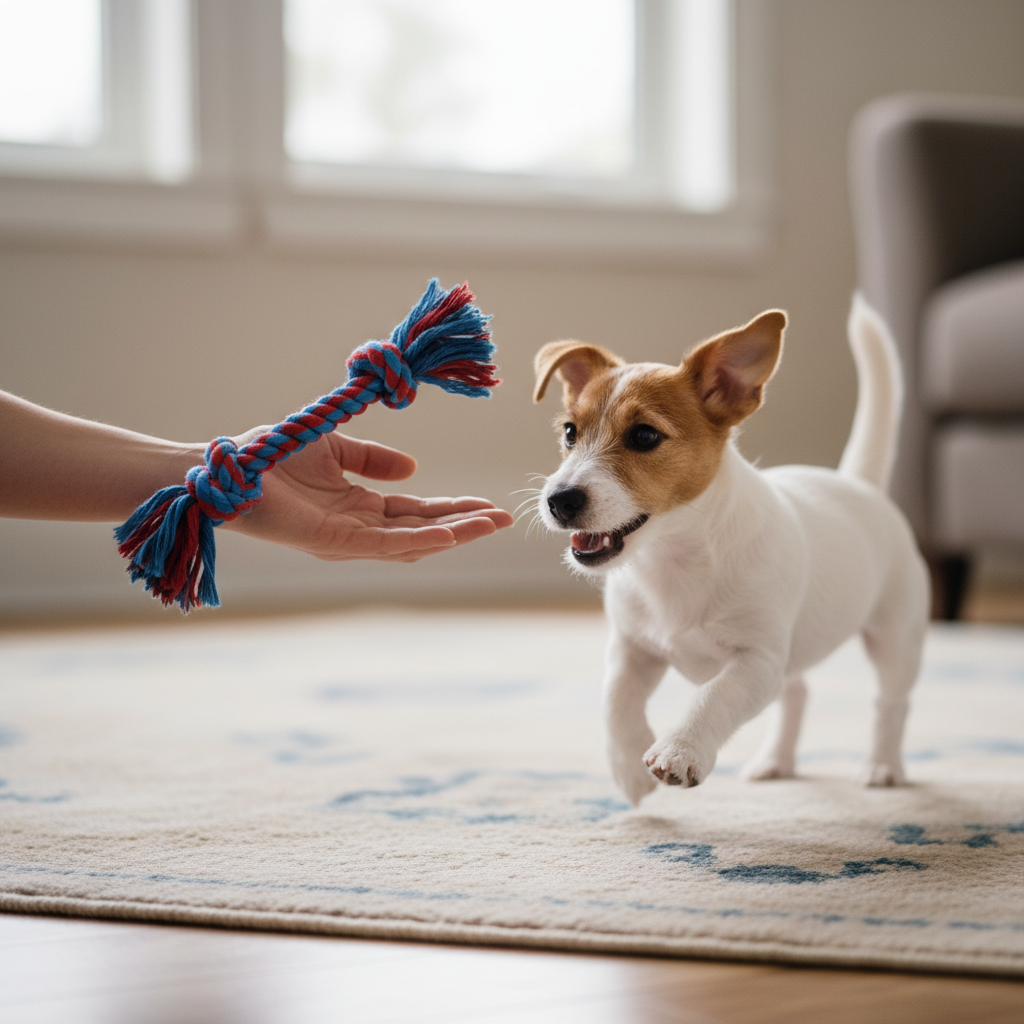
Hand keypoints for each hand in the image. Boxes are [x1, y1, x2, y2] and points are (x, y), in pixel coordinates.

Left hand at [222, 428, 512, 561]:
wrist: (233, 468)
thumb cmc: (274, 455)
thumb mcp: (337, 447)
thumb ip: (373, 458)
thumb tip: (413, 468)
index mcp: (361, 507)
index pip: (418, 512)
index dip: (455, 508)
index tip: (489, 505)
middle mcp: (360, 528)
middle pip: (424, 530)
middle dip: (465, 525)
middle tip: (505, 518)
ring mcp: (349, 539)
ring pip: (413, 541)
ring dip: (453, 534)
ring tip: (490, 524)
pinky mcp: (334, 541)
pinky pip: (384, 543)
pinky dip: (419, 540)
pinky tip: (448, 535)